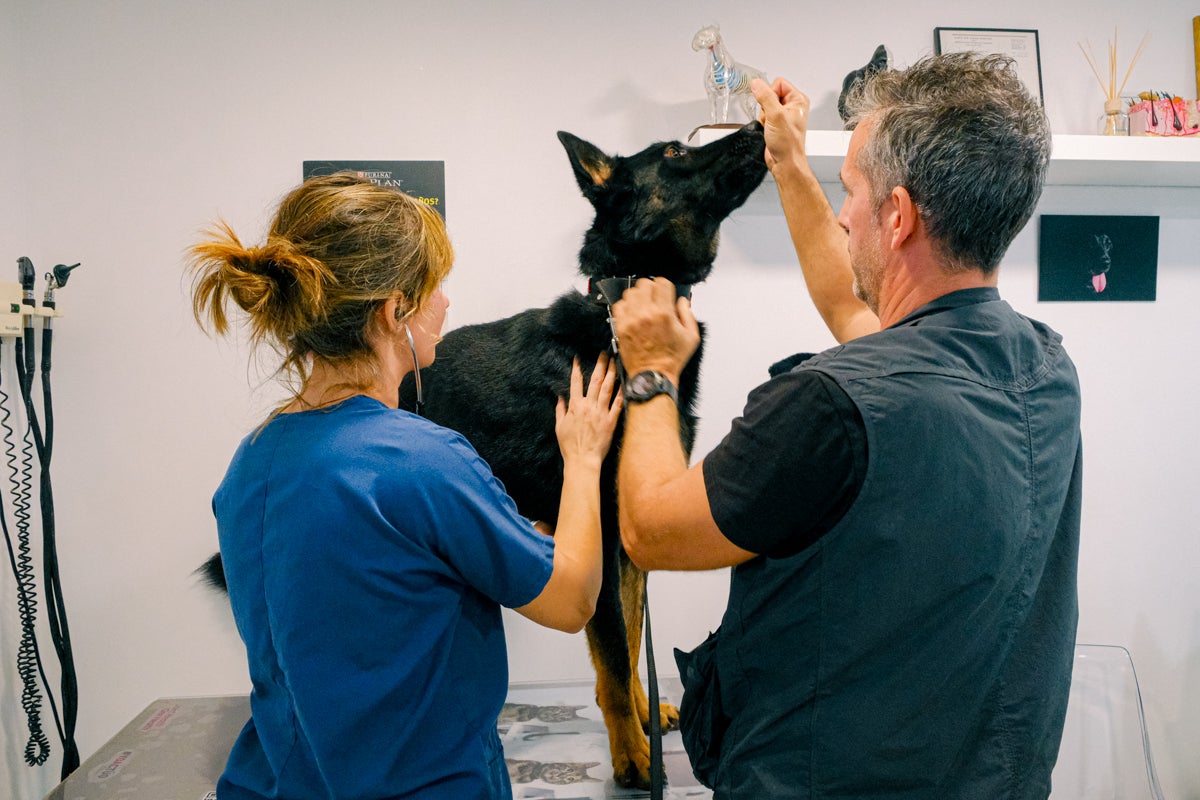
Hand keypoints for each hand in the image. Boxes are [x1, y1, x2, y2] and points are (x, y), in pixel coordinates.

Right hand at [555, 354, 621, 468]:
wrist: (583, 460)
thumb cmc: (569, 446)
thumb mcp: (560, 427)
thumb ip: (560, 410)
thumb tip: (560, 398)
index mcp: (575, 406)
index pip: (575, 383)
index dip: (577, 369)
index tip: (578, 359)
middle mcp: (589, 406)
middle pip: (596, 381)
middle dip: (600, 365)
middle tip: (603, 353)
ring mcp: (601, 413)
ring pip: (608, 388)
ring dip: (611, 373)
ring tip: (615, 362)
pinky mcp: (611, 421)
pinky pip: (617, 404)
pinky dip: (621, 392)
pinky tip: (624, 382)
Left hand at [610, 278, 699, 380]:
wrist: (652, 376)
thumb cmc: (671, 359)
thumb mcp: (691, 337)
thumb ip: (688, 314)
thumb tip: (682, 301)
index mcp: (664, 314)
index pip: (661, 283)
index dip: (665, 286)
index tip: (666, 293)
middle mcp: (645, 314)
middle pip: (644, 284)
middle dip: (651, 289)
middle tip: (655, 299)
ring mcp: (630, 320)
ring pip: (630, 293)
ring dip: (638, 296)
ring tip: (643, 306)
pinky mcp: (620, 327)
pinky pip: (618, 305)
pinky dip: (626, 306)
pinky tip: (633, 313)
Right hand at [751, 77, 811, 173]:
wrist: (785, 162)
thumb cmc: (788, 144)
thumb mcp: (775, 116)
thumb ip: (765, 97)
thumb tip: (756, 83)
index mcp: (798, 100)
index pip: (778, 83)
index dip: (770, 94)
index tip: (772, 107)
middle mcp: (792, 105)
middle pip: (770, 93)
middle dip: (766, 107)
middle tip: (772, 119)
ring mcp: (784, 114)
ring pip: (765, 104)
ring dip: (764, 115)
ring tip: (771, 126)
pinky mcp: (776, 122)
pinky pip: (764, 114)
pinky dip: (763, 121)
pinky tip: (768, 129)